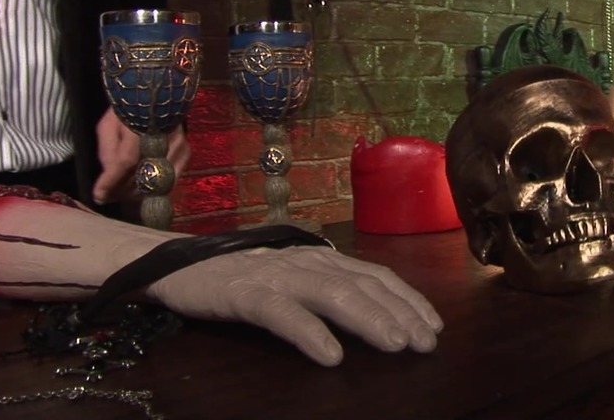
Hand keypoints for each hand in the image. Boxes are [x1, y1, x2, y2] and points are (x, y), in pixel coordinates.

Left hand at [92, 107, 189, 204]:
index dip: (112, 181)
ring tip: (121, 195)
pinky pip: (170, 180)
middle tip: (108, 197)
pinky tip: (141, 189)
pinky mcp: (186, 152)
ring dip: (138, 192)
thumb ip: (106, 152)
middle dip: (123, 191)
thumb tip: (107, 183)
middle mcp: (164, 136)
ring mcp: (179, 145)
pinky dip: (154, 189)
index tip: (98, 196)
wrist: (158, 95)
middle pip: (144, 176)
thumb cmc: (129, 110)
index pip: (126, 161)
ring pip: (158, 181)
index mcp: (141, 125)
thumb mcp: (108, 125)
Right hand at [146, 245, 443, 365]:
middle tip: (425, 343)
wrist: (178, 263)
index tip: (434, 326)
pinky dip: (310, 333)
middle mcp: (307, 262)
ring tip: (395, 344)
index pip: (377, 275)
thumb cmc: (242, 276)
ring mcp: (278, 275)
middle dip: (400, 314)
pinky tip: (331, 355)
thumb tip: (377, 312)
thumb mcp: (294, 277)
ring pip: (333, 294)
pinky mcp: (245, 293)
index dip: (409, 299)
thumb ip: (329, 287)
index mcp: (322, 259)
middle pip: (364, 285)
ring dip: (369, 319)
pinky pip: (283, 313)